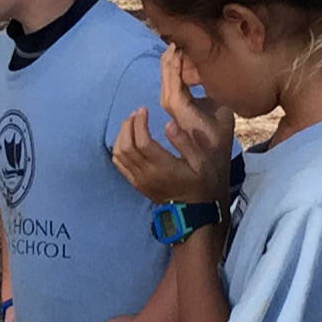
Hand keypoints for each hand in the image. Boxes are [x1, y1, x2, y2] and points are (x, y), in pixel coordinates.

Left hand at [105, 79, 239, 204]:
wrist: (193, 212)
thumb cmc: (202, 183)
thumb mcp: (203, 163)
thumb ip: (186, 143)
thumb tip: (168, 125)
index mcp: (164, 167)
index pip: (142, 141)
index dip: (139, 123)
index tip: (144, 110)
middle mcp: (147, 173)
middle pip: (127, 145)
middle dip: (128, 125)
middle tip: (136, 112)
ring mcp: (138, 179)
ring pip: (119, 154)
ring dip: (121, 135)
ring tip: (131, 122)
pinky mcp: (135, 183)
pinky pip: (119, 164)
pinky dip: (118, 148)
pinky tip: (126, 139)